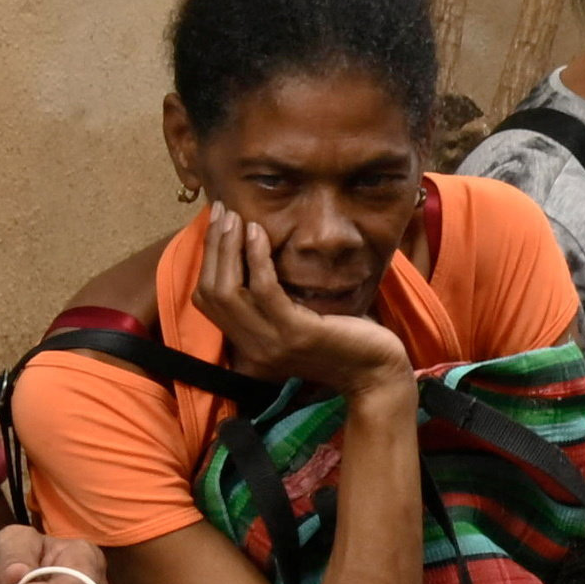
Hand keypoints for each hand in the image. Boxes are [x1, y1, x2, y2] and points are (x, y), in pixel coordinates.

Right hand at [192, 208, 420, 402]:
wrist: (377, 372)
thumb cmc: (343, 339)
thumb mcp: (298, 320)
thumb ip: (272, 302)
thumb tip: (252, 256)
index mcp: (248, 346)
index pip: (207, 301)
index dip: (207, 260)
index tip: (217, 225)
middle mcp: (253, 349)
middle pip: (212, 292)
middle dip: (213, 246)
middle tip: (222, 211)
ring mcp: (272, 343)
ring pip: (229, 290)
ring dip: (229, 247)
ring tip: (236, 217)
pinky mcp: (296, 333)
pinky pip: (264, 289)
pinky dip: (256, 258)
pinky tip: (257, 232)